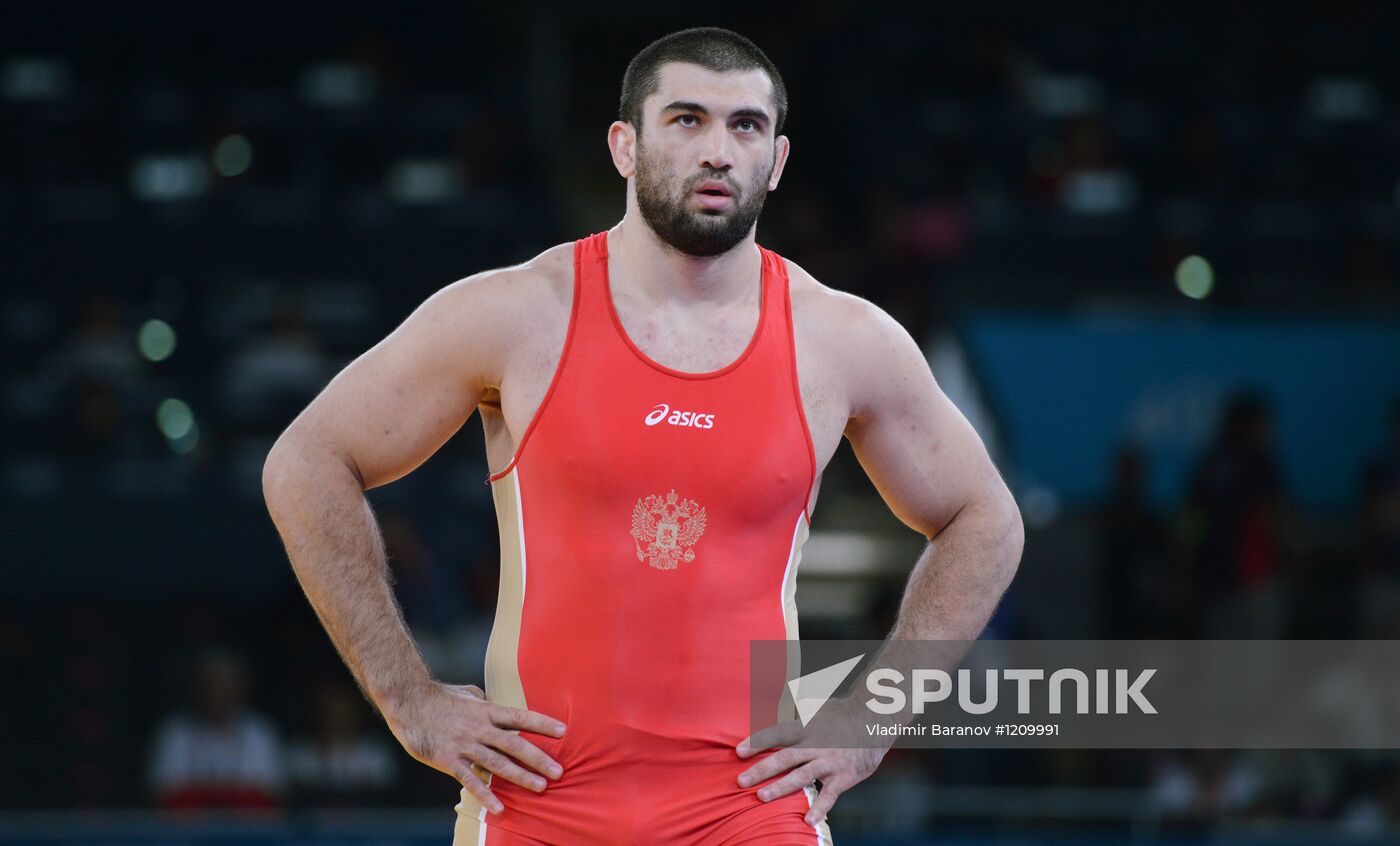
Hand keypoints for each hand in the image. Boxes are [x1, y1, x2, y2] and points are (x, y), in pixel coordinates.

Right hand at [384, 680, 566, 814]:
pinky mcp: (449, 760)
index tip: (563, 731)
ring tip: (540, 787)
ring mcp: (465, 745)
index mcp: (487, 711)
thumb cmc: (439, 697)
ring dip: (520, 776)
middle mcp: (480, 728)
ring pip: (498, 763)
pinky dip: (486, 794)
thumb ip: (483, 700)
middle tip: (559, 771)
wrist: (409, 701)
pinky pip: (471, 780)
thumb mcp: (468, 693)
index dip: (542, 724)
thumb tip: (492, 701)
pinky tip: (499, 807)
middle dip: (538, 758)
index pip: (520, 717)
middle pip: (515, 744)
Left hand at [734, 696, 889, 826]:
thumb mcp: (820, 709)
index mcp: (807, 727)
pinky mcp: (844, 776)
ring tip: (762, 797)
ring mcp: (829, 761)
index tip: (738, 752)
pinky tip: (807, 821)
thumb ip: (800, 714)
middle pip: (784, 757)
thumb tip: (783, 707)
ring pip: (801, 776)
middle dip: (761, 770)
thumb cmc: (845, 715)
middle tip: (741, 781)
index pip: (777, 734)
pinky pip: (830, 795)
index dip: (757, 742)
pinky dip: (819, 808)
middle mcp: (816, 744)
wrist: (876, 720)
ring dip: (780, 787)